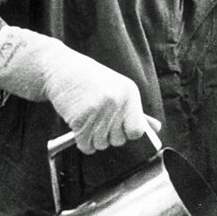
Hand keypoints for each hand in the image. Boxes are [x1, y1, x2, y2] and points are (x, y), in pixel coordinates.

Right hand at [0, 25, 146, 151]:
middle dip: (107, 136)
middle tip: (97, 118)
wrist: (61, 69)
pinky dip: (81, 141)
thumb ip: (137, 112)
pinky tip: (78, 124)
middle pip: (118, 141)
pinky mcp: (80, 118)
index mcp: (129, 94)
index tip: (119, 127)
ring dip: (92, 138)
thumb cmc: (90, 81)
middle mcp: (116, 101)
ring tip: (87, 118)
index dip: (127, 133)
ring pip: (101, 145)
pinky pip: (85, 145)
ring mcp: (98, 110)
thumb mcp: (118, 89)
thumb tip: (155, 128)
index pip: (137, 131)